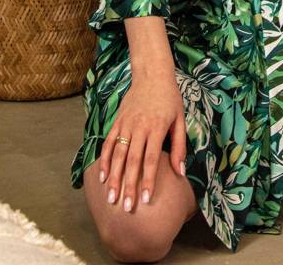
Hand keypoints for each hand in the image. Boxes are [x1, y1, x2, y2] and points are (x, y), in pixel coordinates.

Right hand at [99, 71, 186, 210]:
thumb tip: (180, 172)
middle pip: (133, 161)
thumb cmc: (170, 99)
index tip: (145, 200)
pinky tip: (102, 177)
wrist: (152, 74)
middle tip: (126, 208)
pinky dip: (104, 160)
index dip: (147, 180)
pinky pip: (108, 143)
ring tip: (111, 198)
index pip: (151, 159)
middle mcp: (139, 126)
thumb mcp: (180, 119)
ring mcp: (126, 124)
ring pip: (118, 154)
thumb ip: (180, 146)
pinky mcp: (117, 121)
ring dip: (114, 178)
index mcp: (157, 127)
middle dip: (129, 186)